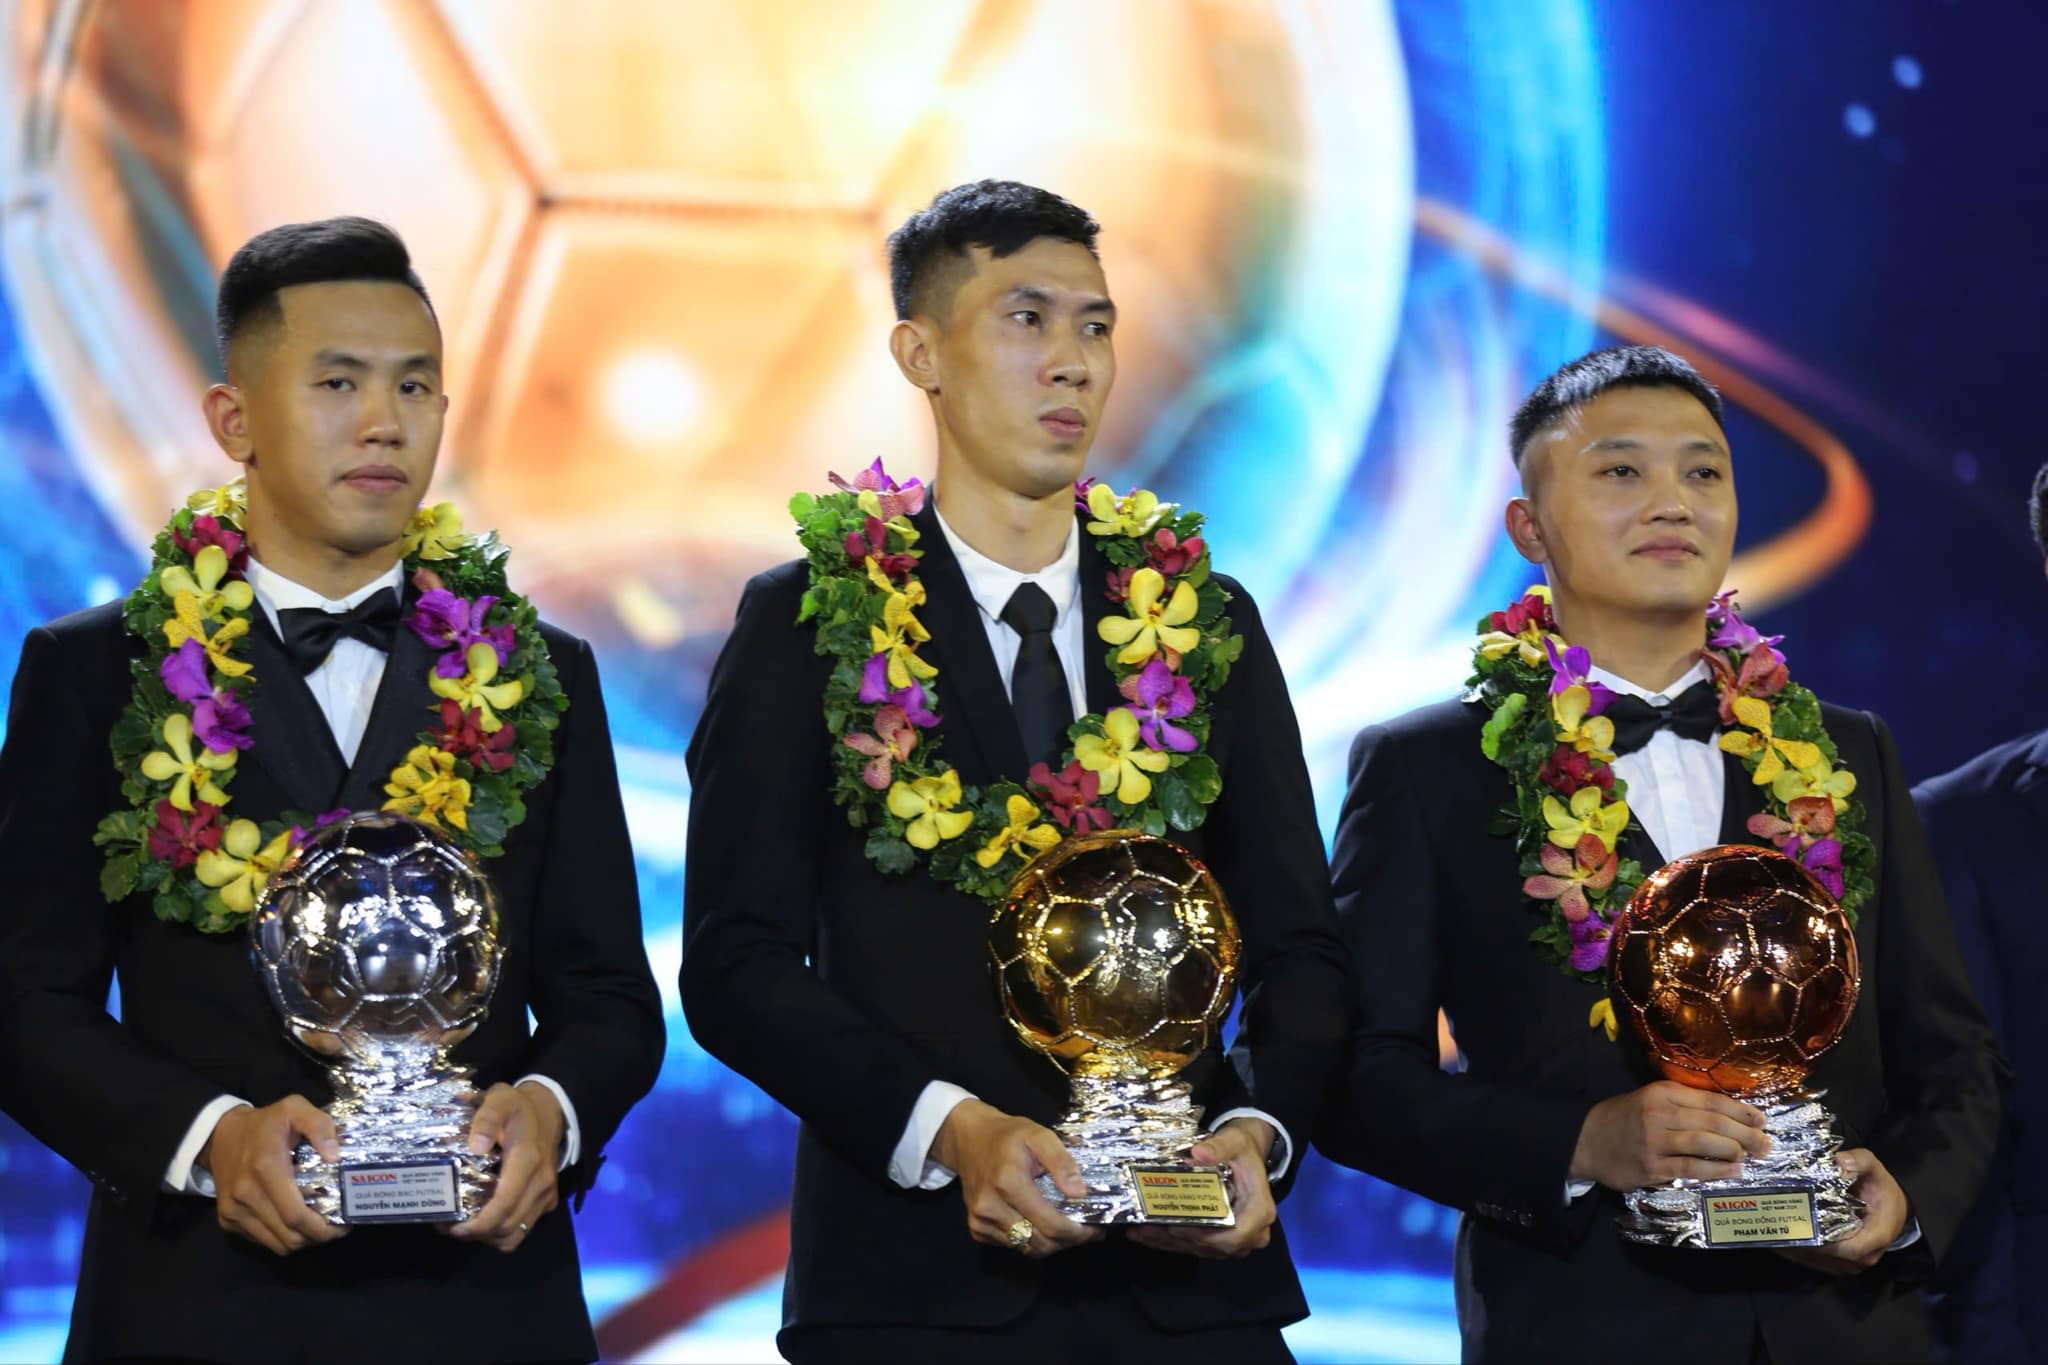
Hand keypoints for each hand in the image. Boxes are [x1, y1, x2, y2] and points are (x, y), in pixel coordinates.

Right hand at [203, 1095, 347, 1255]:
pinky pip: (262, 1240)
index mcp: (266, 1167)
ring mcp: (233, 1210)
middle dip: (318, 1237)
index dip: (322, 1228)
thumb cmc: (266, 1123)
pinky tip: (296, 1224)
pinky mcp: (227, 1220)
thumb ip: (319, 1125)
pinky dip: (282, 1238)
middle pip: (289, 1236)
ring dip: (302, 1241)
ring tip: (319, 1227)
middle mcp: (247, 1194)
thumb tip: (334, 1155)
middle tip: (337, 1228)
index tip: (344, 1225)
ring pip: (277, 1244)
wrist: (221, 1135)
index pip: (295, 1215)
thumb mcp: (294, 1108)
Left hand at [447, 1081, 563, 1252]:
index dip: (479, 1224)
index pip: (504, 1204)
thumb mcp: (500, 1099)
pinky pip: (524, 1228)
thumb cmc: (518, 1107)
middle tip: (448, 1227)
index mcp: (527, 1160)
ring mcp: (546, 1194)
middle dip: (476, 1234)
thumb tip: (475, 1147)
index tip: (455, 1227)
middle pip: (507, 1225)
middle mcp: (540, 1182)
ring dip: (489, 1238)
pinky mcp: (547, 1201)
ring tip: (464, 1229)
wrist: (549, 1111)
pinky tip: (484, 1222)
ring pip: (516, 1234)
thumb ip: (487, 1118)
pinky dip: (502, 1233)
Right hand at [932, 1099, 1103, 1257]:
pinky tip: (1041, 1224)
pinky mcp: (976, 1229)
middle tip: (1085, 1231)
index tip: (1095, 1229)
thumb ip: (1061, 1161)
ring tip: (1067, 1228)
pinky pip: (1012, 1245)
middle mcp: (990, 1207)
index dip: (1077, 1233)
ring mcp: (980, 1221)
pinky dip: (1031, 1240)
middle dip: (1068, 1241)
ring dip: (1052, 1243)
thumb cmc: (1008, 1136)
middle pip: (1040, 1243)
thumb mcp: (1039, 1135)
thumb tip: (1080, 1193)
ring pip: (1027, 1249)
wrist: (970, 1139)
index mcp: (1008, 1182)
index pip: (1050, 1224)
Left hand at [1126, 1116, 1277, 1259]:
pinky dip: (1171, 1242)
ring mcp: (1237, 1240)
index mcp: (1259, 1211)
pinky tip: (1146, 1235)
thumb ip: (1219, 1146)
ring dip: (1169, 1243)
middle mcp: (1252, 1232)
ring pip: (1201, 1249)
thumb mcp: (1234, 1141)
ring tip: (1139, 1232)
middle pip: (1213, 1246)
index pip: (1233, 1235)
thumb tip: (1198, 1153)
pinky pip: (1197, 1246)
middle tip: (1145, 1228)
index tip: (1175, 1226)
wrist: (1246, 1154)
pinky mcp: (1222, 1240)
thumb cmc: (1242, 1149)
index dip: (1203, 1236)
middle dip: (1177, 1239)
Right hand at [1570, 1081, 1770, 1190]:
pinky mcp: (1651, 1167)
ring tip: (1751, 1156)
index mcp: (1663, 1092)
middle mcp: (1659, 1113)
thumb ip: (1685, 1105)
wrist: (1585, 1140)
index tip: (1762, 1119)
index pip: (1712, 1100)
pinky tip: (1733, 1171)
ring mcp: (1655, 1141)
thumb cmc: (1625, 1118)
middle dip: (1747, 1133)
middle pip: (1714, 1122)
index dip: (1742, 1111)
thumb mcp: (1651, 1100)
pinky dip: (1716, 1170)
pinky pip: (1691, 1168)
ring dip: (1735, 1150)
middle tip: (1767, 1143)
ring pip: (1706, 1143)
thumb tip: (1731, 1116)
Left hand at [1775, 1148, 1909, 1275]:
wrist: (1892, 1207)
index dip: (1822, 1239)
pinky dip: (1800, 1251)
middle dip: (1804, 1240)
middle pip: (1828, 1256)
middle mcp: (1865, 1256)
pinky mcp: (1842, 1265)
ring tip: (1776, 1227)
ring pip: (1819, 1261)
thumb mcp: (1873, 1168)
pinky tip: (1783, 1235)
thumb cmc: (1881, 1188)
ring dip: (1798, 1247)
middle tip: (1779, 1221)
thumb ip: (1859, 1161)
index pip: (1847, 1248)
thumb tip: (1839, 1161)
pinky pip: (1818, 1263)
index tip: (1799, 1222)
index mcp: (1877, 1236)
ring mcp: (1852, 1264)